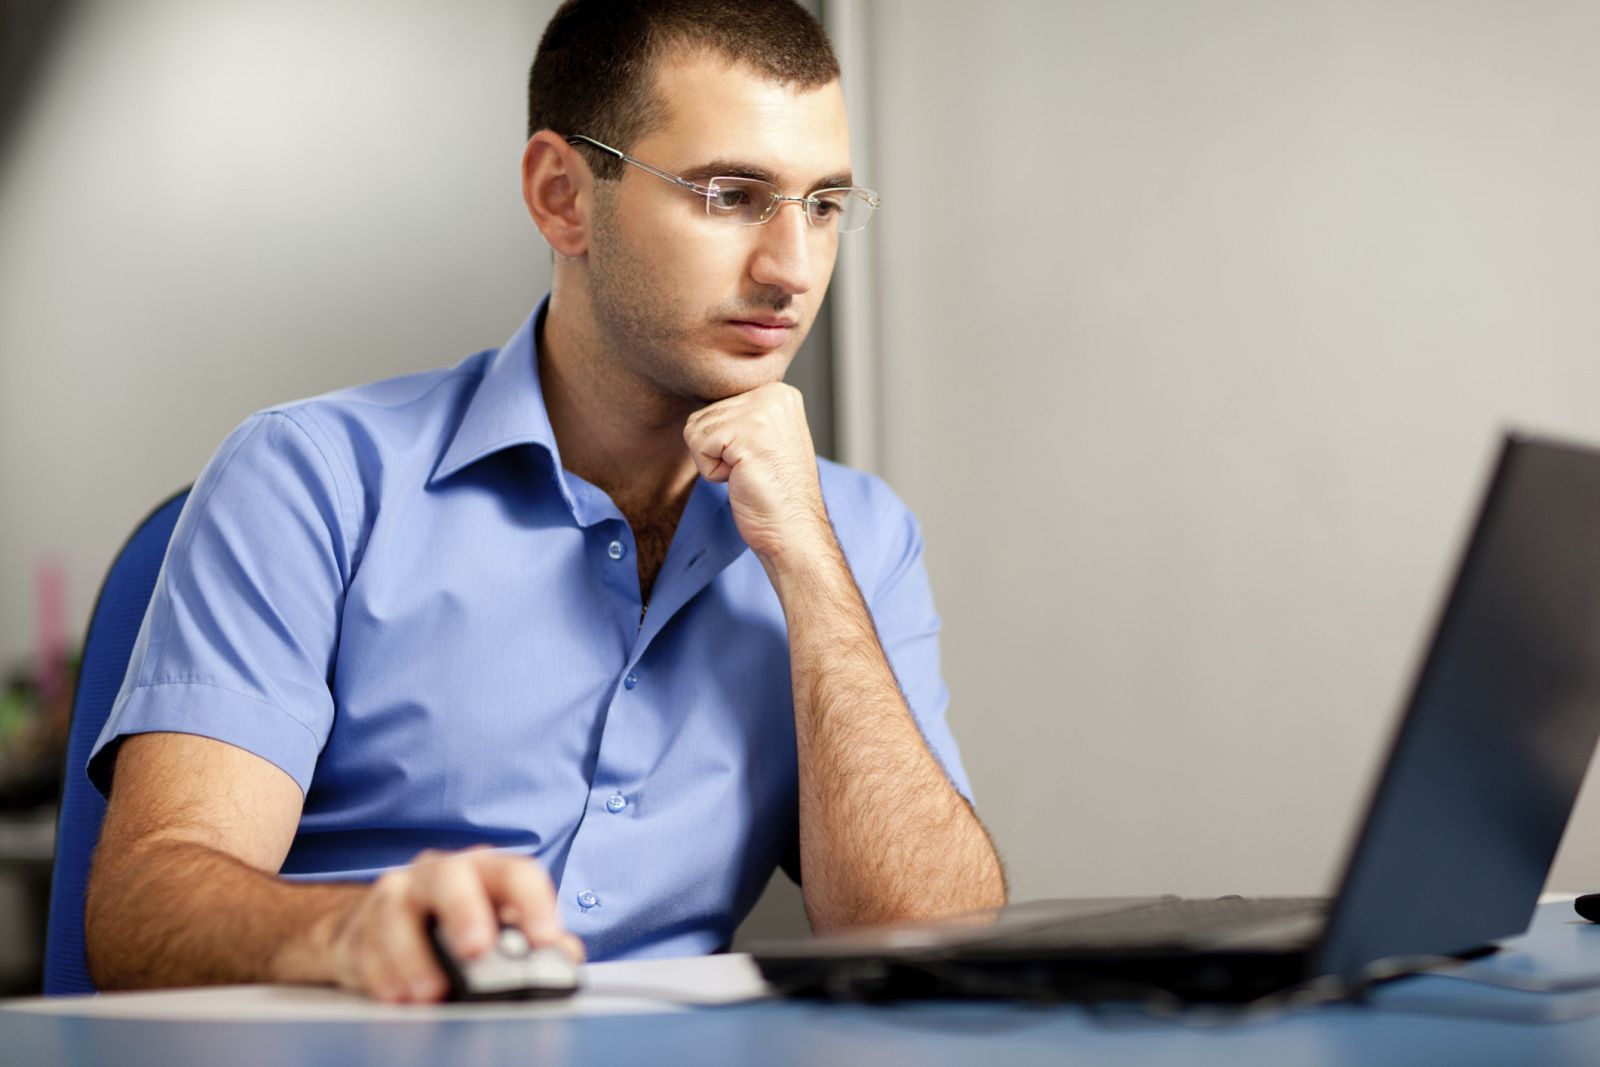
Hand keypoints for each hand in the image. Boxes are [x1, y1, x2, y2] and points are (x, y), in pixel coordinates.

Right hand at [327, 847, 582, 1002]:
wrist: (380, 925)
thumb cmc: (452, 924)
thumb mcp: (497, 926)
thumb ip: (532, 940)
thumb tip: (567, 955)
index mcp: (484, 871)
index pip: (515, 872)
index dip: (533, 902)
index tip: (544, 938)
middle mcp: (438, 874)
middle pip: (450, 877)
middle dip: (464, 912)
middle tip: (475, 950)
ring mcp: (396, 896)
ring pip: (398, 914)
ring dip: (414, 957)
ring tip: (429, 991)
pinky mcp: (361, 926)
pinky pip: (367, 947)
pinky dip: (383, 976)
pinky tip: (397, 994)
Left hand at [683, 382, 831, 564]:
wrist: (793, 530)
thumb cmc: (775, 495)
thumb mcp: (763, 440)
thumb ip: (740, 417)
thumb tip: (701, 413)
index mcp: (779, 393)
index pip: (717, 405)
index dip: (724, 443)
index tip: (757, 460)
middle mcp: (774, 394)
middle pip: (703, 414)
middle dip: (717, 451)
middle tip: (752, 470)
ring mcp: (763, 411)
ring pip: (696, 429)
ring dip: (714, 461)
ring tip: (748, 474)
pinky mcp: (747, 433)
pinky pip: (698, 445)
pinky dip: (711, 471)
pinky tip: (742, 479)